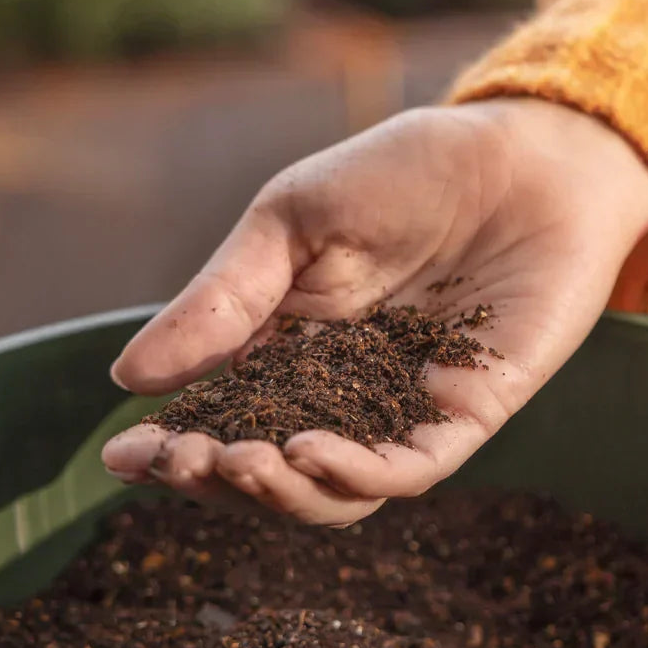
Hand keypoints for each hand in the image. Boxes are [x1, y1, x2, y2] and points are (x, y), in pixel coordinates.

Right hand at [102, 98, 647, 524]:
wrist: (524, 155)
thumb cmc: (407, 173)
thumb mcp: (294, 221)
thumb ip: (224, 299)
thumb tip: (129, 377)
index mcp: (288, 348)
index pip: (221, 417)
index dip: (171, 446)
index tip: (122, 455)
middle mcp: (340, 394)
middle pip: (269, 469)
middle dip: (215, 477)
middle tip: (177, 461)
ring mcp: (402, 411)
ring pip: (334, 491)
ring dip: (281, 492)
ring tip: (241, 463)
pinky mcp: (465, 417)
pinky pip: (410, 470)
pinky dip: (359, 474)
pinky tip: (311, 454)